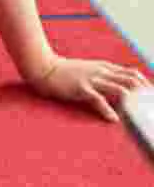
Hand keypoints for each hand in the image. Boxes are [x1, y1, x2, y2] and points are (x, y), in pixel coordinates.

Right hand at [28, 54, 149, 121]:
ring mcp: (91, 79)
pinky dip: (108, 110)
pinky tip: (114, 119)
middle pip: (131, 80)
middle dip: (143, 94)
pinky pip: (99, 99)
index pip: (132, 73)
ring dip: (132, 102)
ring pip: (119, 89)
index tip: (151, 97)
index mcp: (104, 67)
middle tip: (149, 106)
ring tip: (137, 114)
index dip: (145, 85)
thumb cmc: (64, 71)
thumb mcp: (88, 69)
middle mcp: (101, 71)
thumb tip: (119, 87)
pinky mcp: (81, 88)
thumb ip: (103, 75)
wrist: (43, 68)